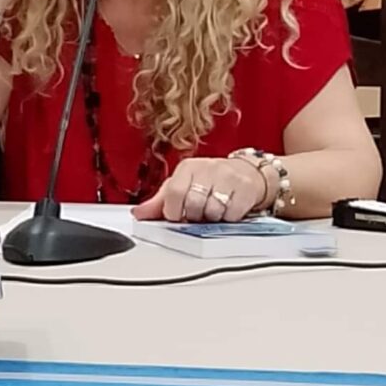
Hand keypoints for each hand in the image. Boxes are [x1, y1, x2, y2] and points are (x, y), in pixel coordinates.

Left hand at [133, 156, 266, 222]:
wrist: (247, 173)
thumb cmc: (211, 180)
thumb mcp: (184, 184)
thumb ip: (160, 201)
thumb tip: (138, 213)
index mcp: (188, 167)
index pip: (173, 192)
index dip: (174, 210)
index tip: (178, 214)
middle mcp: (208, 168)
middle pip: (193, 204)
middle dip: (195, 215)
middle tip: (199, 212)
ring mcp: (228, 177)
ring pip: (212, 211)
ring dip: (212, 218)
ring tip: (214, 208)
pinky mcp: (245, 189)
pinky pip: (231, 215)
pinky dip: (229, 218)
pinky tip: (228, 208)